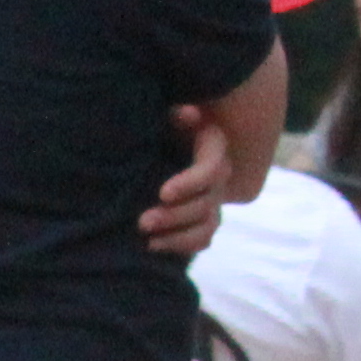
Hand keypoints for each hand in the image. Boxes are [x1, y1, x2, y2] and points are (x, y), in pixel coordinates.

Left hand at [139, 101, 232, 256]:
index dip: (191, 183)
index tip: (163, 193)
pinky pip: (202, 240)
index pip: (213, 169)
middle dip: (175, 215)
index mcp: (212, 148)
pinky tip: (153, 246)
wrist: (148, 147)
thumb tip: (187, 114)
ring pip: (206, 225)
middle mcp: (218, 177)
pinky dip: (181, 247)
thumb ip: (176, 116)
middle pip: (207, 202)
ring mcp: (212, 200)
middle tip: (143, 221)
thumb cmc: (156, 126)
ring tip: (148, 239)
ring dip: (177, 236)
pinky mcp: (202, 220)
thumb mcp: (163, 117)